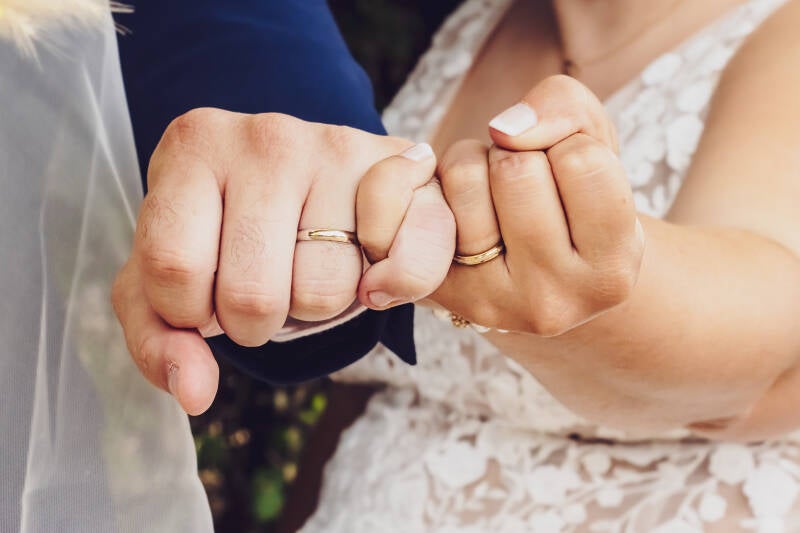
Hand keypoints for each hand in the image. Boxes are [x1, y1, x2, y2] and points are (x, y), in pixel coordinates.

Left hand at [112, 109, 453, 413]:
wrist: (317, 177)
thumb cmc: (232, 230)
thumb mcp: (170, 275)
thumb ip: (158, 337)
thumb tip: (195, 394)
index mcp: (193, 148)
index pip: (173, 270)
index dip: (189, 312)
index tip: (205, 293)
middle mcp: (268, 138)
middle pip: (252, 295)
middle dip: (255, 321)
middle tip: (263, 288)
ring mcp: (341, 150)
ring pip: (324, 293)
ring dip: (317, 305)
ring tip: (310, 265)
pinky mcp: (404, 172)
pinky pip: (406, 269)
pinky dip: (391, 288)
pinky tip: (372, 265)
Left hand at [432, 75, 644, 335]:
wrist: (535, 267)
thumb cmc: (573, 196)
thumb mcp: (594, 142)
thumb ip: (566, 107)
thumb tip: (504, 130)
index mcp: (611, 272)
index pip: (582, 162)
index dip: (568, 146)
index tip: (569, 176)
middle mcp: (555, 301)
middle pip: (517, 170)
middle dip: (518, 153)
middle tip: (526, 183)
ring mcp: (494, 303)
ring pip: (468, 181)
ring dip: (477, 164)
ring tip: (496, 194)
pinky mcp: (443, 292)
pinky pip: (427, 203)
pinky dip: (442, 185)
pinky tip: (463, 212)